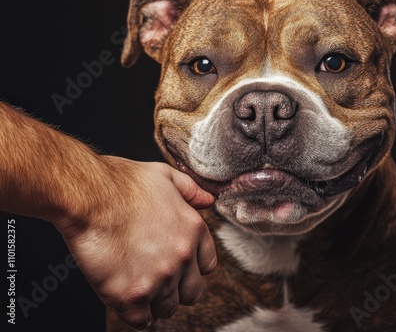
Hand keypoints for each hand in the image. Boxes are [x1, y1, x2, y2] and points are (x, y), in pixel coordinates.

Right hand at [54, 158, 216, 329]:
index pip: (207, 265)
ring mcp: (158, 279)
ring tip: (140, 287)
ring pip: (167, 308)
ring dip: (155, 301)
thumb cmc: (122, 183)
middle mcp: (181, 257)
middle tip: (159, 280)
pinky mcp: (131, 295)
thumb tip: (208, 200)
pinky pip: (142, 321)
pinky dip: (136, 315)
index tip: (179, 266)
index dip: (192, 267)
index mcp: (193, 230)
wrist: (89, 196)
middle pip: (192, 293)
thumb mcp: (165, 175)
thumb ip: (191, 190)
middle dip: (177, 289)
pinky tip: (128, 301)